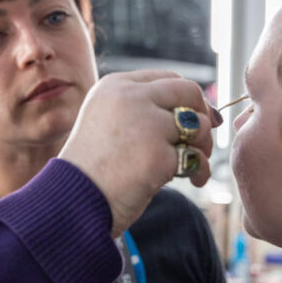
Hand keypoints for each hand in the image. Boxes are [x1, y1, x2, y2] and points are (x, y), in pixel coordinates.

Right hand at [58, 71, 218, 236]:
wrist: (73, 203)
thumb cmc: (93, 169)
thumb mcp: (110, 124)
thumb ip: (148, 110)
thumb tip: (208, 113)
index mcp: (115, 86)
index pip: (168, 79)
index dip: (187, 99)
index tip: (194, 119)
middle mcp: (130, 97)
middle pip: (188, 92)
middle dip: (202, 117)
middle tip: (199, 143)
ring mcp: (145, 124)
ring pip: (197, 124)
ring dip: (202, 145)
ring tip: (191, 165)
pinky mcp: (158, 154)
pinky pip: (196, 157)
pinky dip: (199, 170)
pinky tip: (193, 180)